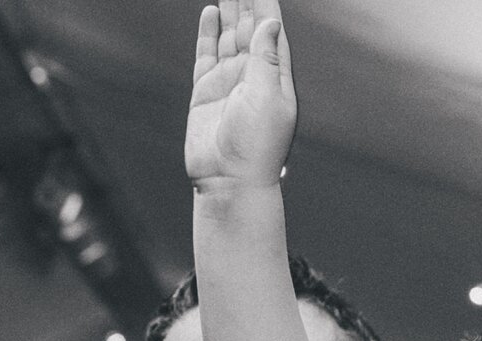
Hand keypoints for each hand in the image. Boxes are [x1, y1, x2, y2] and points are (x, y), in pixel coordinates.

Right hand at [187, 0, 296, 191]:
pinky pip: (208, 53)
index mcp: (275, 76)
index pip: (270, 28)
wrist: (229, 181)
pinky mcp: (206, 91)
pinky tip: (212, 12)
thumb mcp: (267, 98)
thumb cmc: (256, 147)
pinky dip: (209, 32)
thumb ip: (266, 58)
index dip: (264, 1)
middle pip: (249, 25)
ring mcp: (229, 81)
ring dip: (229, 7)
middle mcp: (253, 75)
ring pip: (228, 34)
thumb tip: (271, 22)